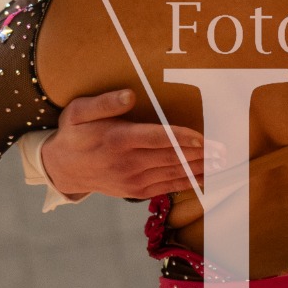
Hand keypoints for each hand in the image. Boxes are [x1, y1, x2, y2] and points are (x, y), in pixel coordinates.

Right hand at [41, 90, 216, 199]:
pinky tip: (203, 178)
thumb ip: (104, 103)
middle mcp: (127, 162)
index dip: (183, 139)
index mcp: (117, 139)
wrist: (63, 168)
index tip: (204, 139)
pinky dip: (186, 183)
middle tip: (225, 151)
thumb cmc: (74, 133)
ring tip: (221, 163)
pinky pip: (165, 186)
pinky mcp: (135, 191)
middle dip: (200, 155)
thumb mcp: (78, 111)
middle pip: (171, 157)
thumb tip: (130, 96)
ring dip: (198, 169)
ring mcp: (132, 179)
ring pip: (172, 173)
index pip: (157, 138)